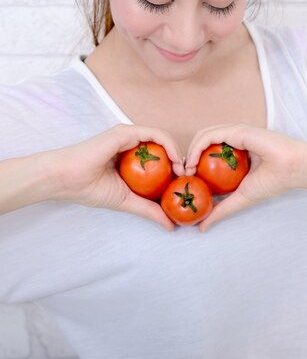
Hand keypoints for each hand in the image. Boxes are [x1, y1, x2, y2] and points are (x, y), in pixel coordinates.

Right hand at [48, 124, 183, 230]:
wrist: (65, 180)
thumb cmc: (90, 189)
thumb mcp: (128, 202)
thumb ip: (149, 210)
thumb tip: (171, 226)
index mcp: (130, 157)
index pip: (159, 159)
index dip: (175, 169)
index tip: (185, 183)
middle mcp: (130, 143)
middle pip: (163, 148)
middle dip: (180, 160)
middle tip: (189, 176)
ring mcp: (128, 136)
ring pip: (162, 139)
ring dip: (178, 152)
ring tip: (184, 170)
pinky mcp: (125, 132)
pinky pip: (154, 134)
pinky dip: (169, 145)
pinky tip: (176, 160)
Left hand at [184, 123, 306, 231]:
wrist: (292, 169)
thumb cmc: (273, 181)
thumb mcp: (240, 199)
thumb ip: (222, 210)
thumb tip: (202, 227)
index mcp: (236, 152)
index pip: (208, 153)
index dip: (194, 165)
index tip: (187, 182)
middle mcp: (233, 139)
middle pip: (202, 144)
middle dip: (188, 159)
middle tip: (182, 176)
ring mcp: (235, 133)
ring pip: (203, 137)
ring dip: (189, 153)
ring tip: (185, 171)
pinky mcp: (237, 130)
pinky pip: (210, 135)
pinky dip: (197, 148)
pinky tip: (192, 163)